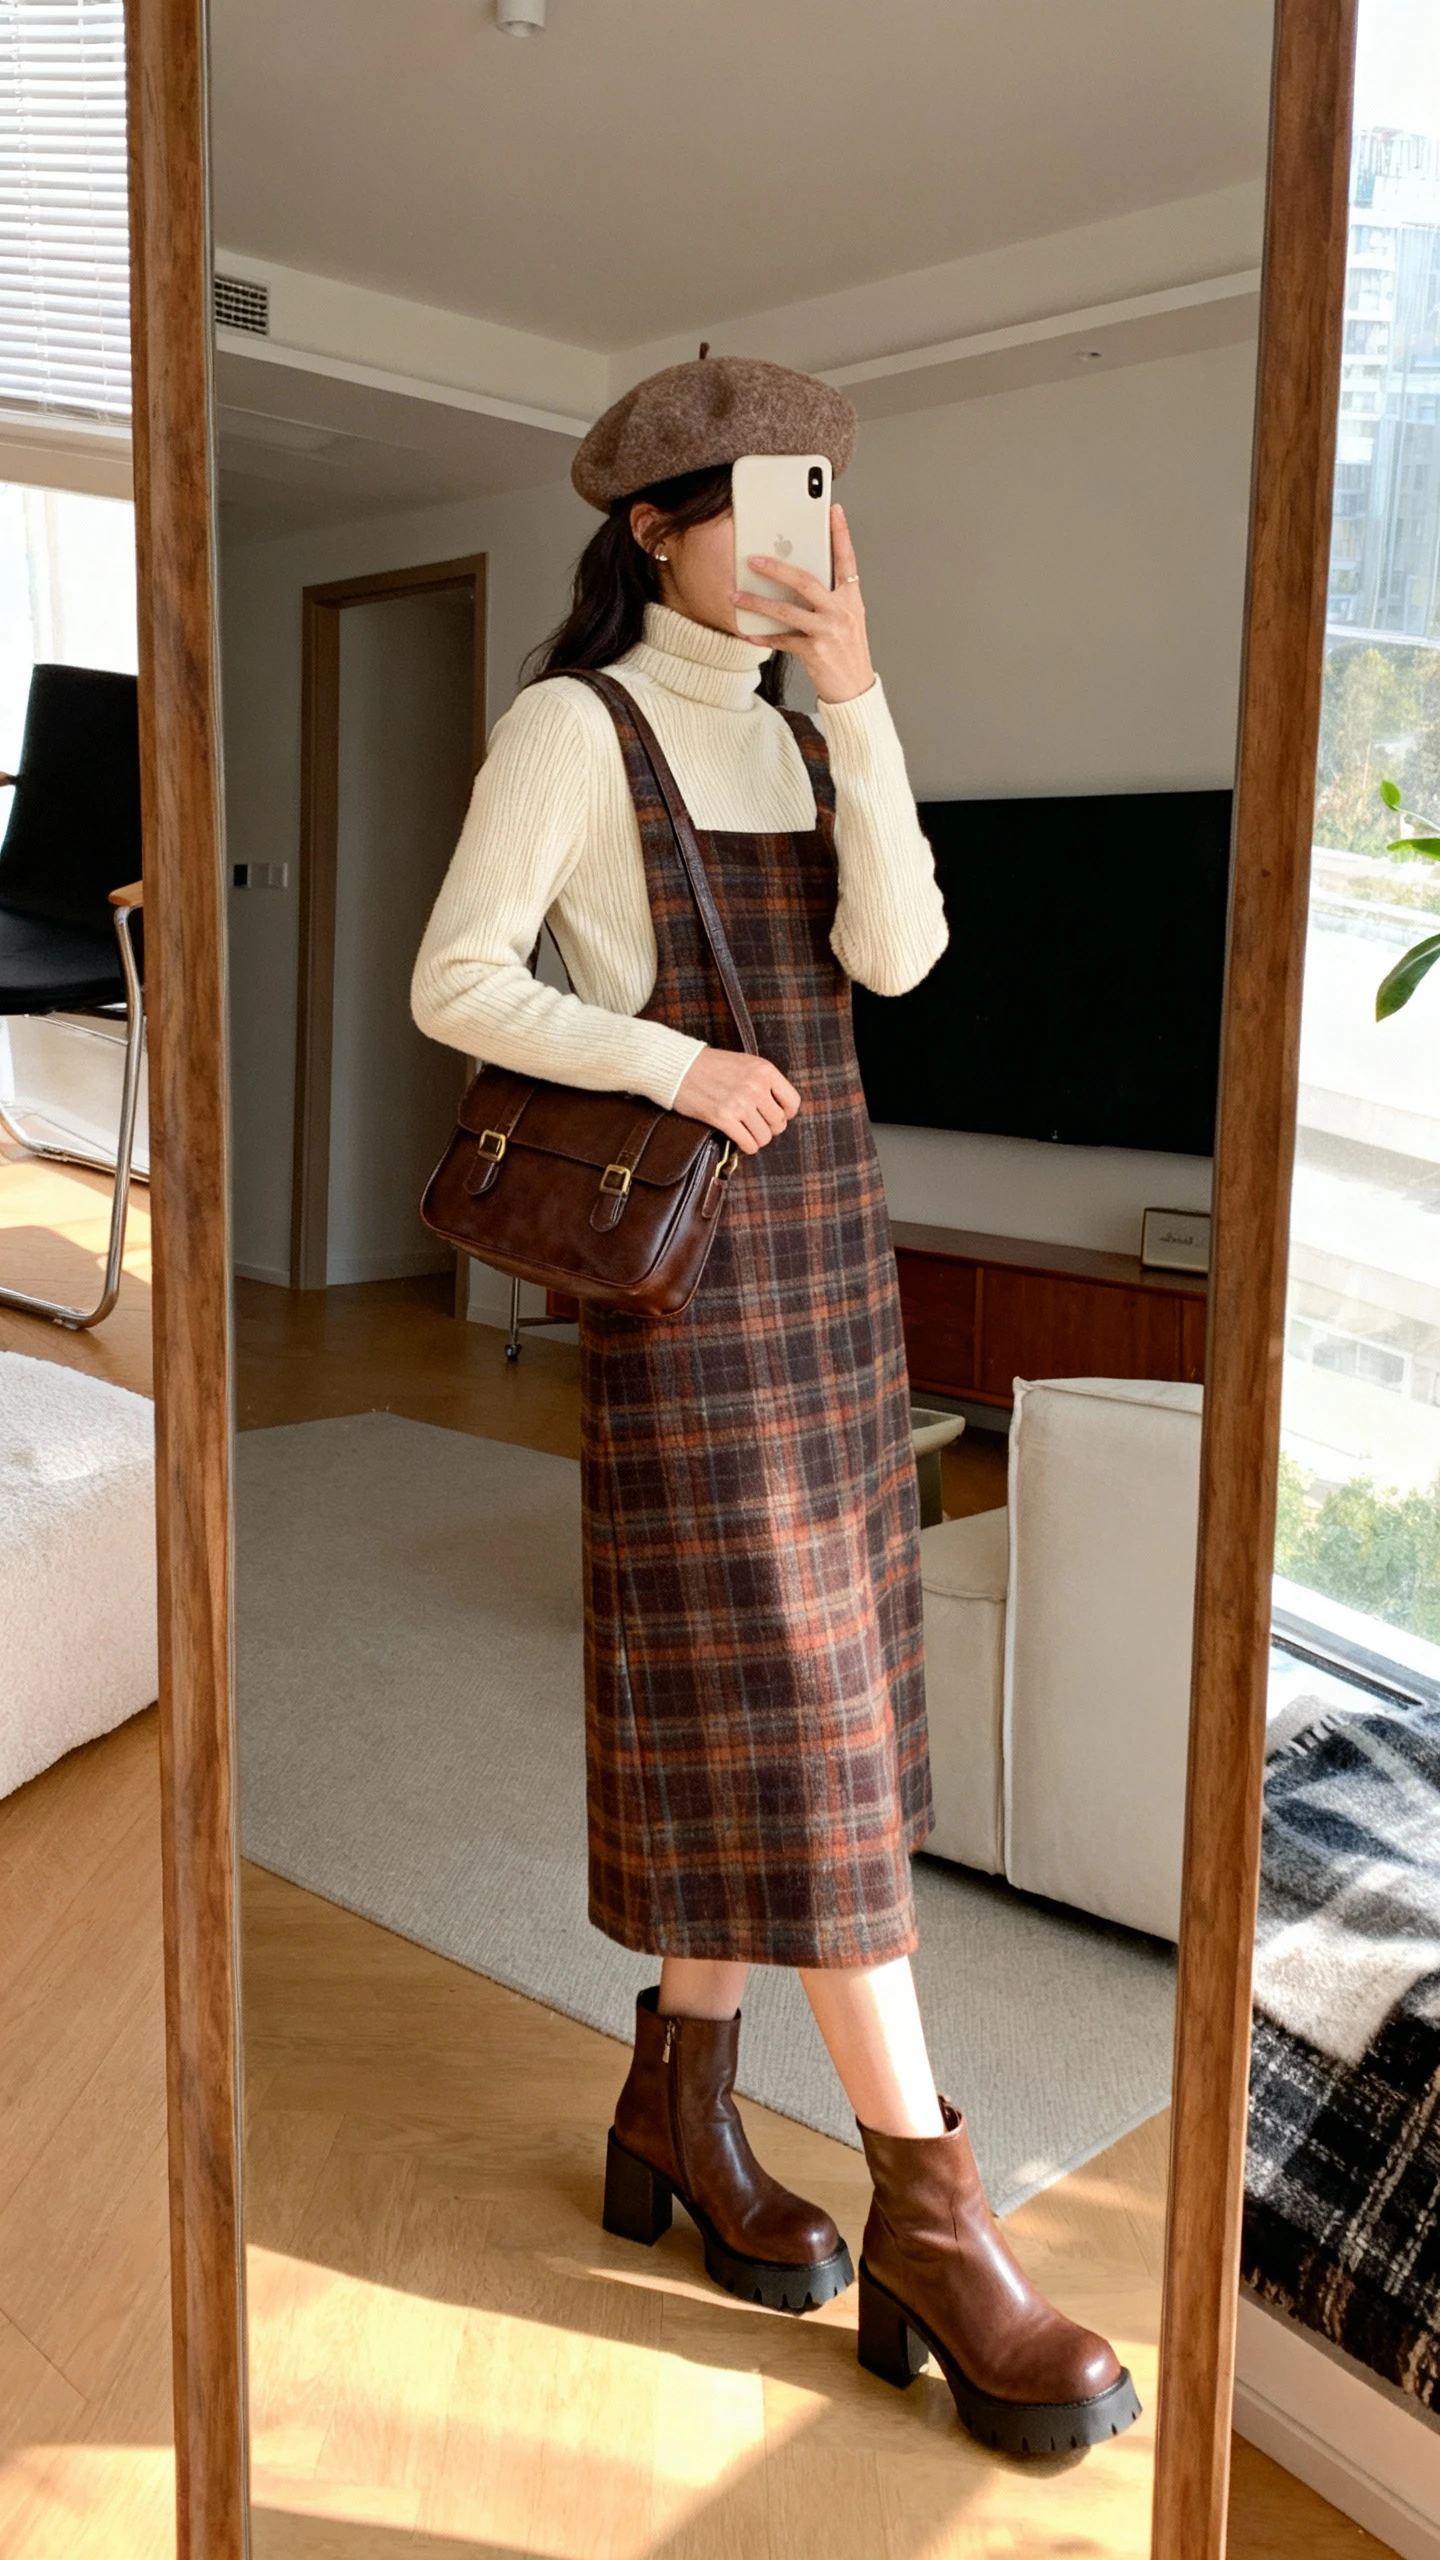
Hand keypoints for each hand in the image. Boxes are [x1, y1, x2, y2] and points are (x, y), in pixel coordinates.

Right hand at [674, 1047, 800, 1153]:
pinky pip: (748, 1143)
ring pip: (765, 1136)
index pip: (792, 1102)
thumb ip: (763, 1081)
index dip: (786, 1114)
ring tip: (748, 1133)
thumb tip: (778, 1107)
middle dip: (770, 1128)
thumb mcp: (745, 1063)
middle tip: (758, 1126)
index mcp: (765, 1071)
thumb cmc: (711, 1065)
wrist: (680, 1066)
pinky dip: (747, 1146)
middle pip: (778, 1122)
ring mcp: (740, 1103)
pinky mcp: (723, 1118)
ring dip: (758, 1139)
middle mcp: (756, 1087)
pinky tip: (742, 1141)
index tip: (776, 1115)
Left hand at [733, 504, 874, 704]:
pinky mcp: (815, 653)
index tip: (834, 510)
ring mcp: (828, 632)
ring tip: (736, 595)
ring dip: (758, 602)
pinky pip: (782, 640)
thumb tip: (796, 577)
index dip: (841, 534)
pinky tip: (748, 633)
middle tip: (753, 558)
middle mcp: (842, 612)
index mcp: (851, 599)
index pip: (847, 559)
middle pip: (806, 581)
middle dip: (777, 568)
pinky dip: (763, 636)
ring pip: (787, 611)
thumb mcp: (846, 619)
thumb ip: (829, 597)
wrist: (855, 690)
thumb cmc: (848, 652)